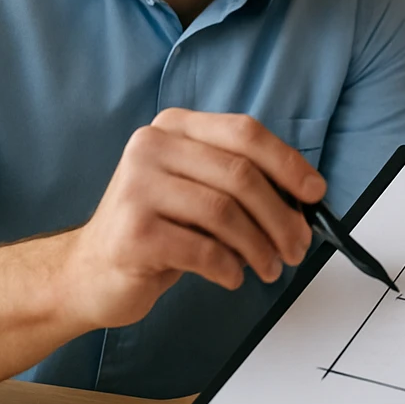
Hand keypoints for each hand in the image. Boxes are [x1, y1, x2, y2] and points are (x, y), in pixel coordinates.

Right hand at [56, 108, 325, 330]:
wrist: (89, 273)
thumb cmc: (157, 231)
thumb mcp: (200, 192)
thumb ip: (243, 183)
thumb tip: (305, 199)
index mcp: (175, 127)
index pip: (245, 133)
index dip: (288, 163)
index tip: (315, 193)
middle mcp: (151, 147)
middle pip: (241, 174)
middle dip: (281, 215)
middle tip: (298, 246)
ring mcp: (137, 187)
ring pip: (225, 212)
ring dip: (260, 246)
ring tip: (269, 267)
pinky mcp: (132, 232)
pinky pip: (203, 249)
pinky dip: (229, 267)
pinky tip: (232, 276)